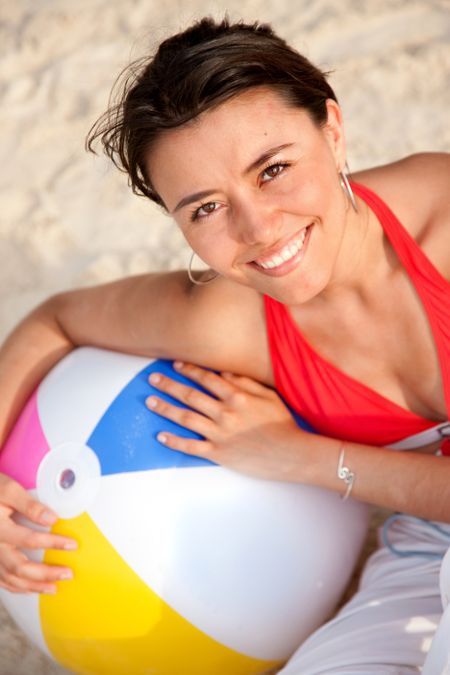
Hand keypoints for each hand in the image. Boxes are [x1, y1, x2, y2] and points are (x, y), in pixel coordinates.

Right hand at [0, 473, 76, 593]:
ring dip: (33, 586)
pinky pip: (1, 580)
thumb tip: (51, 519)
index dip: (52, 543)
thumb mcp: (8, 490)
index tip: (72, 545)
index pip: (29, 539)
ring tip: (53, 588)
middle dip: (45, 573)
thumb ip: (29, 505)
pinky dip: (17, 587)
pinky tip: (31, 588)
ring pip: (10, 578)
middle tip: (67, 574)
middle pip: (19, 567)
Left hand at [146, 362, 304, 480]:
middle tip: (153, 379)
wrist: (291, 454)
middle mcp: (225, 413)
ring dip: (165, 408)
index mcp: (237, 396)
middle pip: (190, 395)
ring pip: (186, 418)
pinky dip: (174, 441)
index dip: (189, 370)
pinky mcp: (219, 453)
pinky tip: (160, 436)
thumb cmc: (282, 424)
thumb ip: (245, 382)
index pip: (207, 378)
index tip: (175, 364)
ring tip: (150, 401)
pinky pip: (191, 446)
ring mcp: (220, 434)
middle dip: (169, 385)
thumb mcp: (269, 395)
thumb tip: (224, 372)